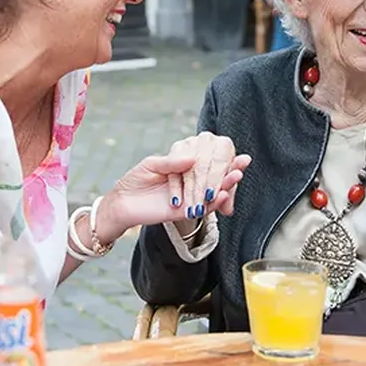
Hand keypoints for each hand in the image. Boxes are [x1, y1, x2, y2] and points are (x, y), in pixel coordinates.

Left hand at [95, 134, 250, 241]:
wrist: (122, 203)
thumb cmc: (135, 180)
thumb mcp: (152, 165)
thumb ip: (172, 162)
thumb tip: (194, 157)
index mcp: (184, 169)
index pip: (207, 163)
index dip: (222, 159)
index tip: (237, 152)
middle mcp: (189, 184)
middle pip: (214, 178)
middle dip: (230, 172)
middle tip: (243, 164)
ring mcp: (188, 199)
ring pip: (212, 194)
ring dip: (225, 186)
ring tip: (236, 176)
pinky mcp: (183, 212)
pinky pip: (202, 208)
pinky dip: (213, 202)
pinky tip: (222, 194)